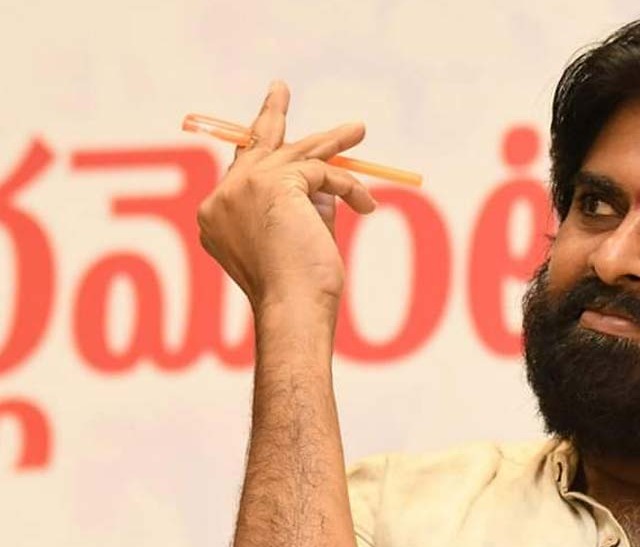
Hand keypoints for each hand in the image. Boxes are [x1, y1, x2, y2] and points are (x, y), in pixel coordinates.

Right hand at [197, 80, 377, 320]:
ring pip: (295, 153)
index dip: (263, 152)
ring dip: (333, 142)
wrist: (294, 306)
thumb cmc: (299, 289)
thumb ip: (305, 205)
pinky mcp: (273, 183)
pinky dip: (348, 187)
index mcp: (217, 216)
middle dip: (271, 115)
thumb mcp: (298, 238)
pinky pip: (322, 172)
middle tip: (280, 89)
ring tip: (358, 129)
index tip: (273, 130)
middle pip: (252, 145)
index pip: (242, 171)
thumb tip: (328, 179)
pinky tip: (365, 204)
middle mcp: (222, 198)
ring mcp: (242, 188)